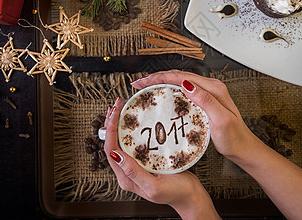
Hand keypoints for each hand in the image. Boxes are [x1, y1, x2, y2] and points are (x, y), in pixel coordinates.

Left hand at [103, 96, 219, 219]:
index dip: (110, 129)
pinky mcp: (145, 160)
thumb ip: (134, 172)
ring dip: (119, 123)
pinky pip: (133, 142)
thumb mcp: (154, 185)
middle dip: (112, 122)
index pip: (111, 150)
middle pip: (113, 143)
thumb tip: (116, 155)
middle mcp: (127, 171)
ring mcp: (136, 165)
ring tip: (121, 108)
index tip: (115, 113)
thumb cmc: (176, 193)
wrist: (191, 196)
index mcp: (126, 178)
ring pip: (122, 141)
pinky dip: (131, 128)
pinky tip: (134, 119)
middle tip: (117, 104)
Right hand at [130, 70, 258, 160]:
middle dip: (156, 78)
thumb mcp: (221, 120)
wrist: (243, 147)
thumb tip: (188, 85)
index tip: (144, 81)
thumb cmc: (234, 137)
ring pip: (179, 82)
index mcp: (213, 88)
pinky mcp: (203, 101)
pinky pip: (182, 92)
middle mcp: (209, 87)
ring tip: (145, 88)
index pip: (181, 76)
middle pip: (178, 76)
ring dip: (161, 83)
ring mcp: (206, 94)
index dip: (160, 77)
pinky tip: (161, 97)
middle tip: (138, 84)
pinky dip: (168, 91)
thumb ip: (206, 101)